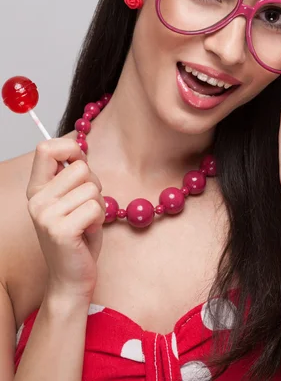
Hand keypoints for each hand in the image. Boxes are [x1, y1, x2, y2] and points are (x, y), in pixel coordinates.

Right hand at [27, 138, 105, 300]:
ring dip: (99, 204)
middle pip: (81, 167)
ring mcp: (46, 215)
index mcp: (37, 189)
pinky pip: (95, 206)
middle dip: (94, 184)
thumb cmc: (78, 235)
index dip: (70, 149)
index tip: (80, 164)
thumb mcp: (71, 199)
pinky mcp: (61, 230)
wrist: (71, 278)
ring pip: (92, 187)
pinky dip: (100, 218)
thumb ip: (71, 175)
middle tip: (86, 208)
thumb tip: (78, 145)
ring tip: (87, 221)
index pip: (46, 148)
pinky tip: (88, 232)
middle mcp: (37, 200)